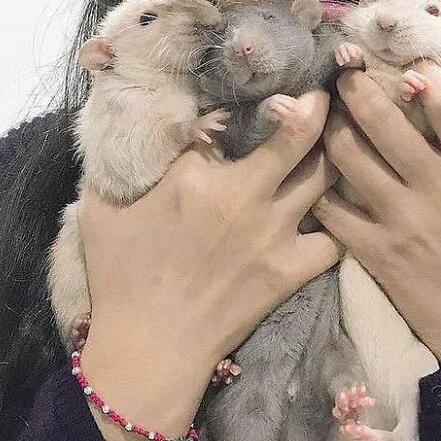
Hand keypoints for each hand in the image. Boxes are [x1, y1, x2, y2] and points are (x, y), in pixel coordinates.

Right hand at [79, 90, 338, 440]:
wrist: (154, 345)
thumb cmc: (121, 278)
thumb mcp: (100, 208)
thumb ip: (122, 162)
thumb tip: (137, 128)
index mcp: (195, 174)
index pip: (231, 119)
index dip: (245, 105)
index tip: (257, 97)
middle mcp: (243, 194)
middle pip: (298, 134)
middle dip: (317, 106)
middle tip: (324, 96)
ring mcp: (273, 233)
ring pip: (325, 177)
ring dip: (334, 156)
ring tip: (340, 146)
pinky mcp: (291, 270)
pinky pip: (335, 238)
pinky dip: (339, 224)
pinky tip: (336, 217)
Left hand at [314, 64, 440, 367]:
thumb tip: (435, 109)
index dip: (422, 78)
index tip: (404, 67)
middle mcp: (436, 186)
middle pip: (383, 123)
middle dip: (356, 93)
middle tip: (345, 83)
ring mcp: (401, 219)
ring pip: (348, 159)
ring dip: (332, 136)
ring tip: (327, 129)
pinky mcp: (376, 252)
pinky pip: (332, 212)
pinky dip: (321, 195)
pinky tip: (318, 189)